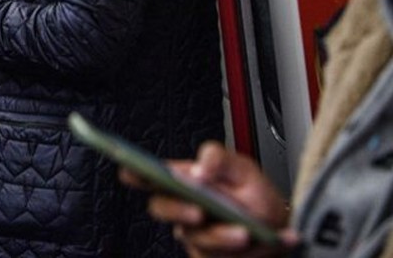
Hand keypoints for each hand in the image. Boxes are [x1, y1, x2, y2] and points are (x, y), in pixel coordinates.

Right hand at [120, 142, 294, 256]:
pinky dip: (239, 249)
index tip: (130, 169)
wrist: (276, 228)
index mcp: (185, 178)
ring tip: (244, 231)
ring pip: (195, 237)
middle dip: (177, 210)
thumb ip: (220, 158)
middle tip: (198, 211)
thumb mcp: (243, 168)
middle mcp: (182, 205)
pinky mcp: (206, 255)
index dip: (135, 172)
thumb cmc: (253, 194)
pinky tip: (255, 238)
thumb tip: (198, 169)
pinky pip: (215, 256)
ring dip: (220, 235)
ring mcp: (193, 233)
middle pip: (161, 208)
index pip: (152, 174)